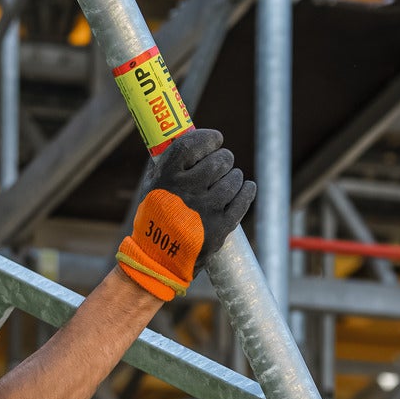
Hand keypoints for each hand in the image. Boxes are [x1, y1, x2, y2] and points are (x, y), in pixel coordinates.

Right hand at [115, 128, 254, 300]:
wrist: (158, 260)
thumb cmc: (155, 219)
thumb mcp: (152, 188)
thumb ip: (168, 164)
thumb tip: (187, 138)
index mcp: (166, 178)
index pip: (192, 144)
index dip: (209, 138)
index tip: (216, 139)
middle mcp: (186, 191)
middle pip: (219, 160)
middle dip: (225, 158)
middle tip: (223, 161)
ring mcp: (205, 210)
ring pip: (234, 179)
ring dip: (235, 176)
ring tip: (230, 179)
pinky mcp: (220, 227)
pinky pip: (243, 200)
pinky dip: (247, 190)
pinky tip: (246, 187)